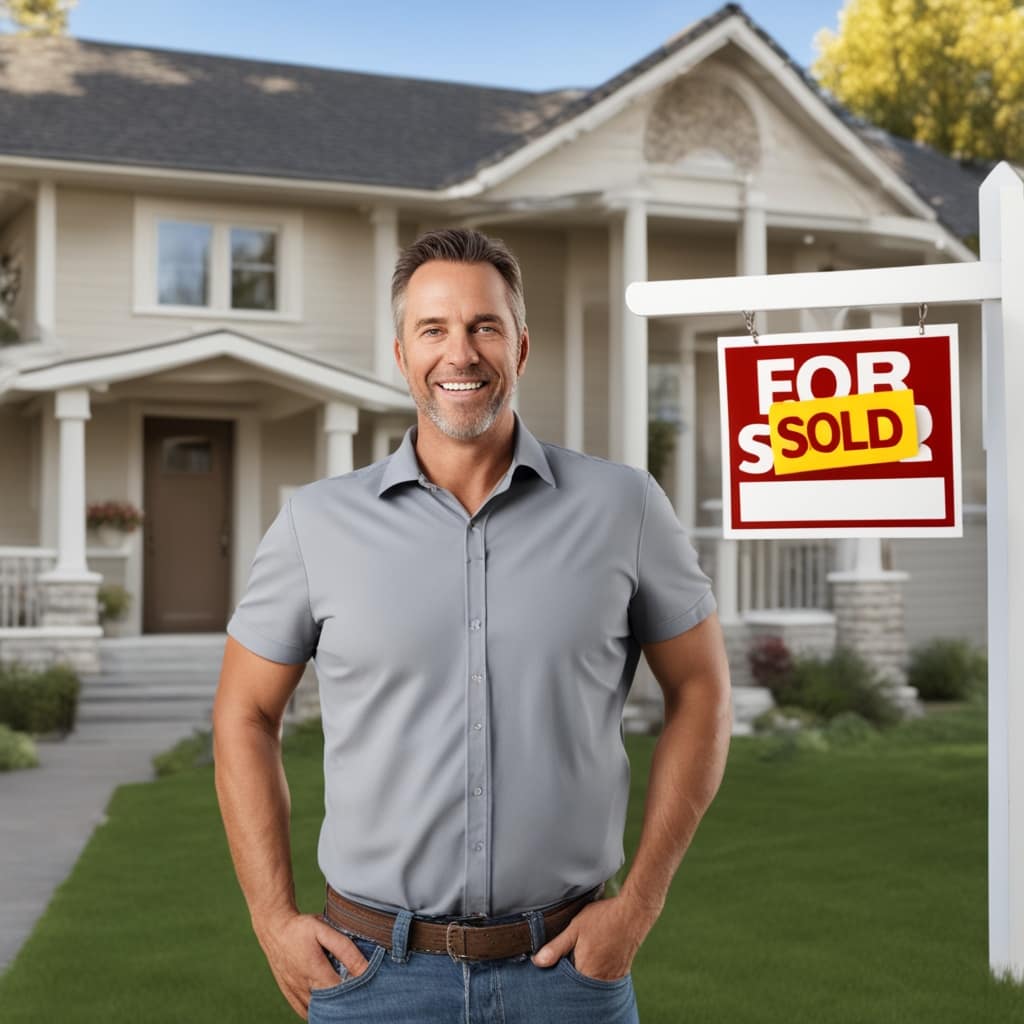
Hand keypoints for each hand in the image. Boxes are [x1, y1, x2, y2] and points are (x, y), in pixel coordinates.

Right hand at [252, 910, 370, 1019]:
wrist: (273, 929)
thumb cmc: (300, 928)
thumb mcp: (323, 930)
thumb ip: (345, 949)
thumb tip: (366, 968)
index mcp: (314, 971)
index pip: (341, 993)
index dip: (357, 992)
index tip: (368, 986)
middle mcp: (303, 987)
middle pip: (331, 1006)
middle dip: (347, 1002)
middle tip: (359, 993)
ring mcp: (295, 993)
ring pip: (317, 1012)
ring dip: (332, 1007)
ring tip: (346, 997)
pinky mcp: (290, 995)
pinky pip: (305, 1012)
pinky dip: (318, 1010)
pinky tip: (329, 1003)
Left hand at [530, 894, 658, 981]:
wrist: (633, 912)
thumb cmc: (603, 918)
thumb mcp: (575, 928)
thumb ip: (556, 947)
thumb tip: (537, 962)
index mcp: (585, 971)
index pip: (565, 982)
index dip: (558, 972)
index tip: (556, 960)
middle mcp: (600, 979)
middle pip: (578, 984)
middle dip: (571, 972)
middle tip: (571, 953)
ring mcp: (612, 977)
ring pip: (591, 981)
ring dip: (584, 971)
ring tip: (584, 952)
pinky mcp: (621, 972)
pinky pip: (604, 978)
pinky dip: (597, 971)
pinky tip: (596, 955)